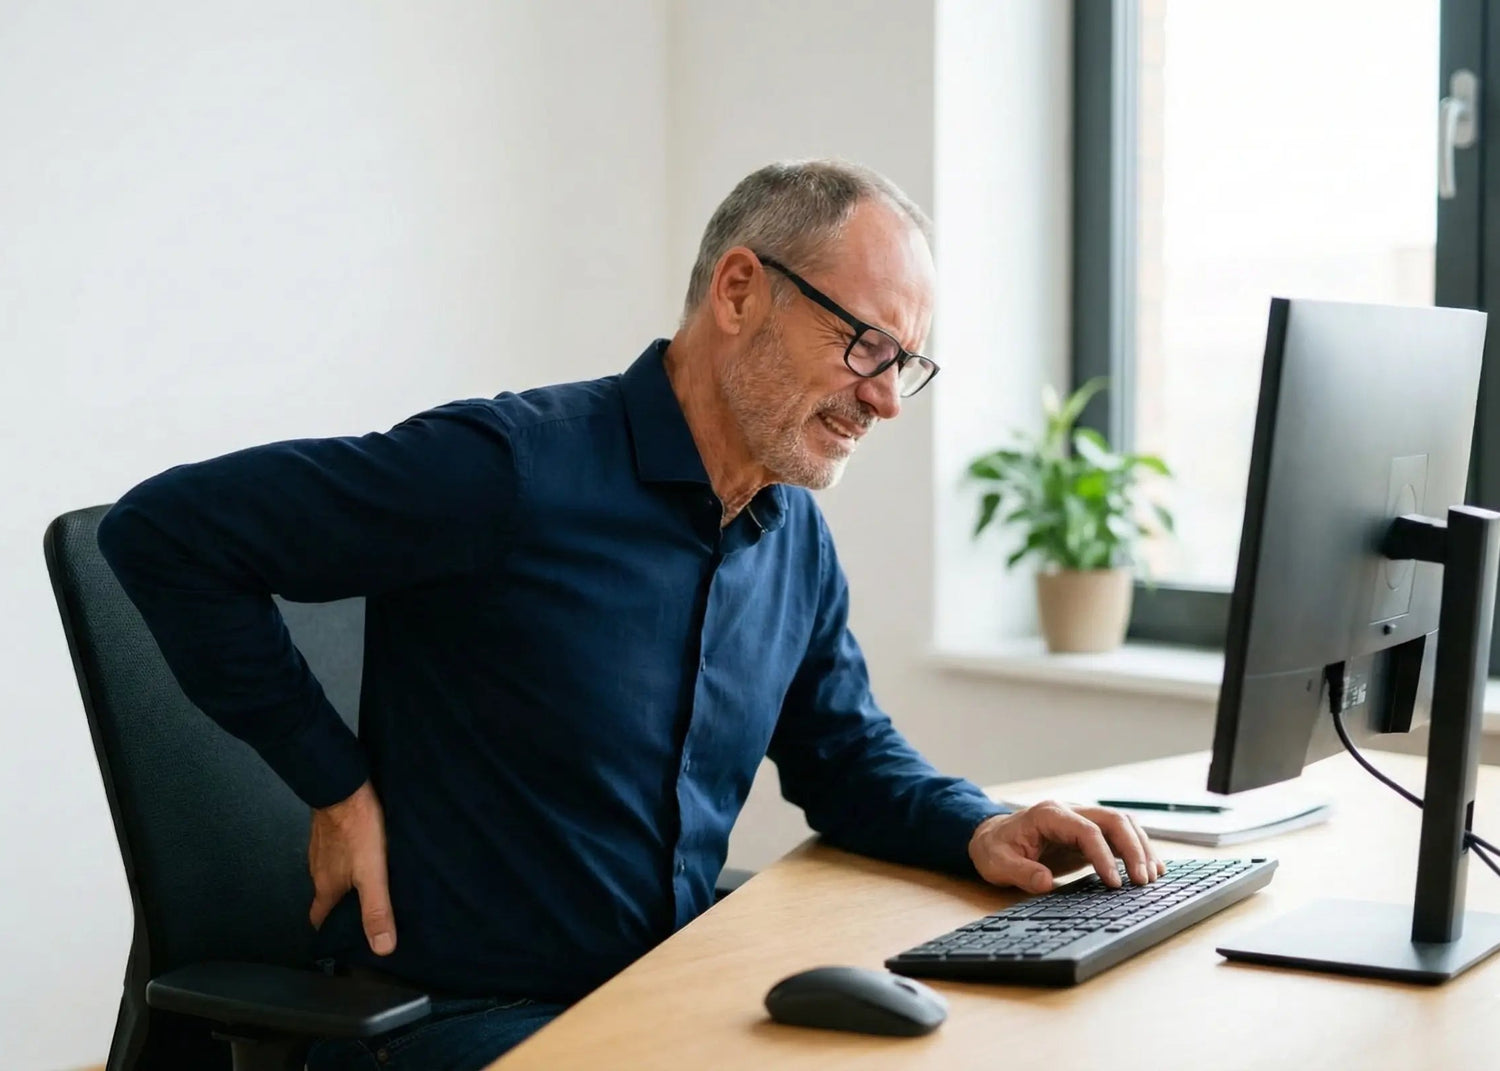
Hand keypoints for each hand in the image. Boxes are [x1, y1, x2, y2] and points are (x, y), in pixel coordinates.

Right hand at [308, 780, 396, 955]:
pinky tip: (365, 852)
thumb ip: (376, 909)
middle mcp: (318, 870)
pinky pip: (335, 851)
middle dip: (340, 907)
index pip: (318, 919)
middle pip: (324, 896)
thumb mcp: (372, 873)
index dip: (328, 931)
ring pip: (330, 872)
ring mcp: (321, 847)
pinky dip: (347, 857)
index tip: (340, 938)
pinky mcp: (328, 829)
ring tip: (370, 883)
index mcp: (326, 886)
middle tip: (364, 911)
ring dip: (345, 881)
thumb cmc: (357, 830)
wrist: (342, 785)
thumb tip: (382, 948)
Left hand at [968, 801, 1165, 893]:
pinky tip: (1149, 869)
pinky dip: (1136, 850)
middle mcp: (1070, 811)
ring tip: (1153, 877)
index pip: (1087, 830)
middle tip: (1143, 881)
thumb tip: (1045, 882)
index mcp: (1049, 815)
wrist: (992, 838)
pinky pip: (1118, 837)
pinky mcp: (1088, 834)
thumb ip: (1021, 872)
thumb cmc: (995, 849)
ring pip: (1122, 825)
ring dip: (1141, 848)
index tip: (1114, 883)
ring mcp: (1081, 821)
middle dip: (1133, 849)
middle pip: (1113, 820)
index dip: (1104, 856)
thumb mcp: (998, 863)